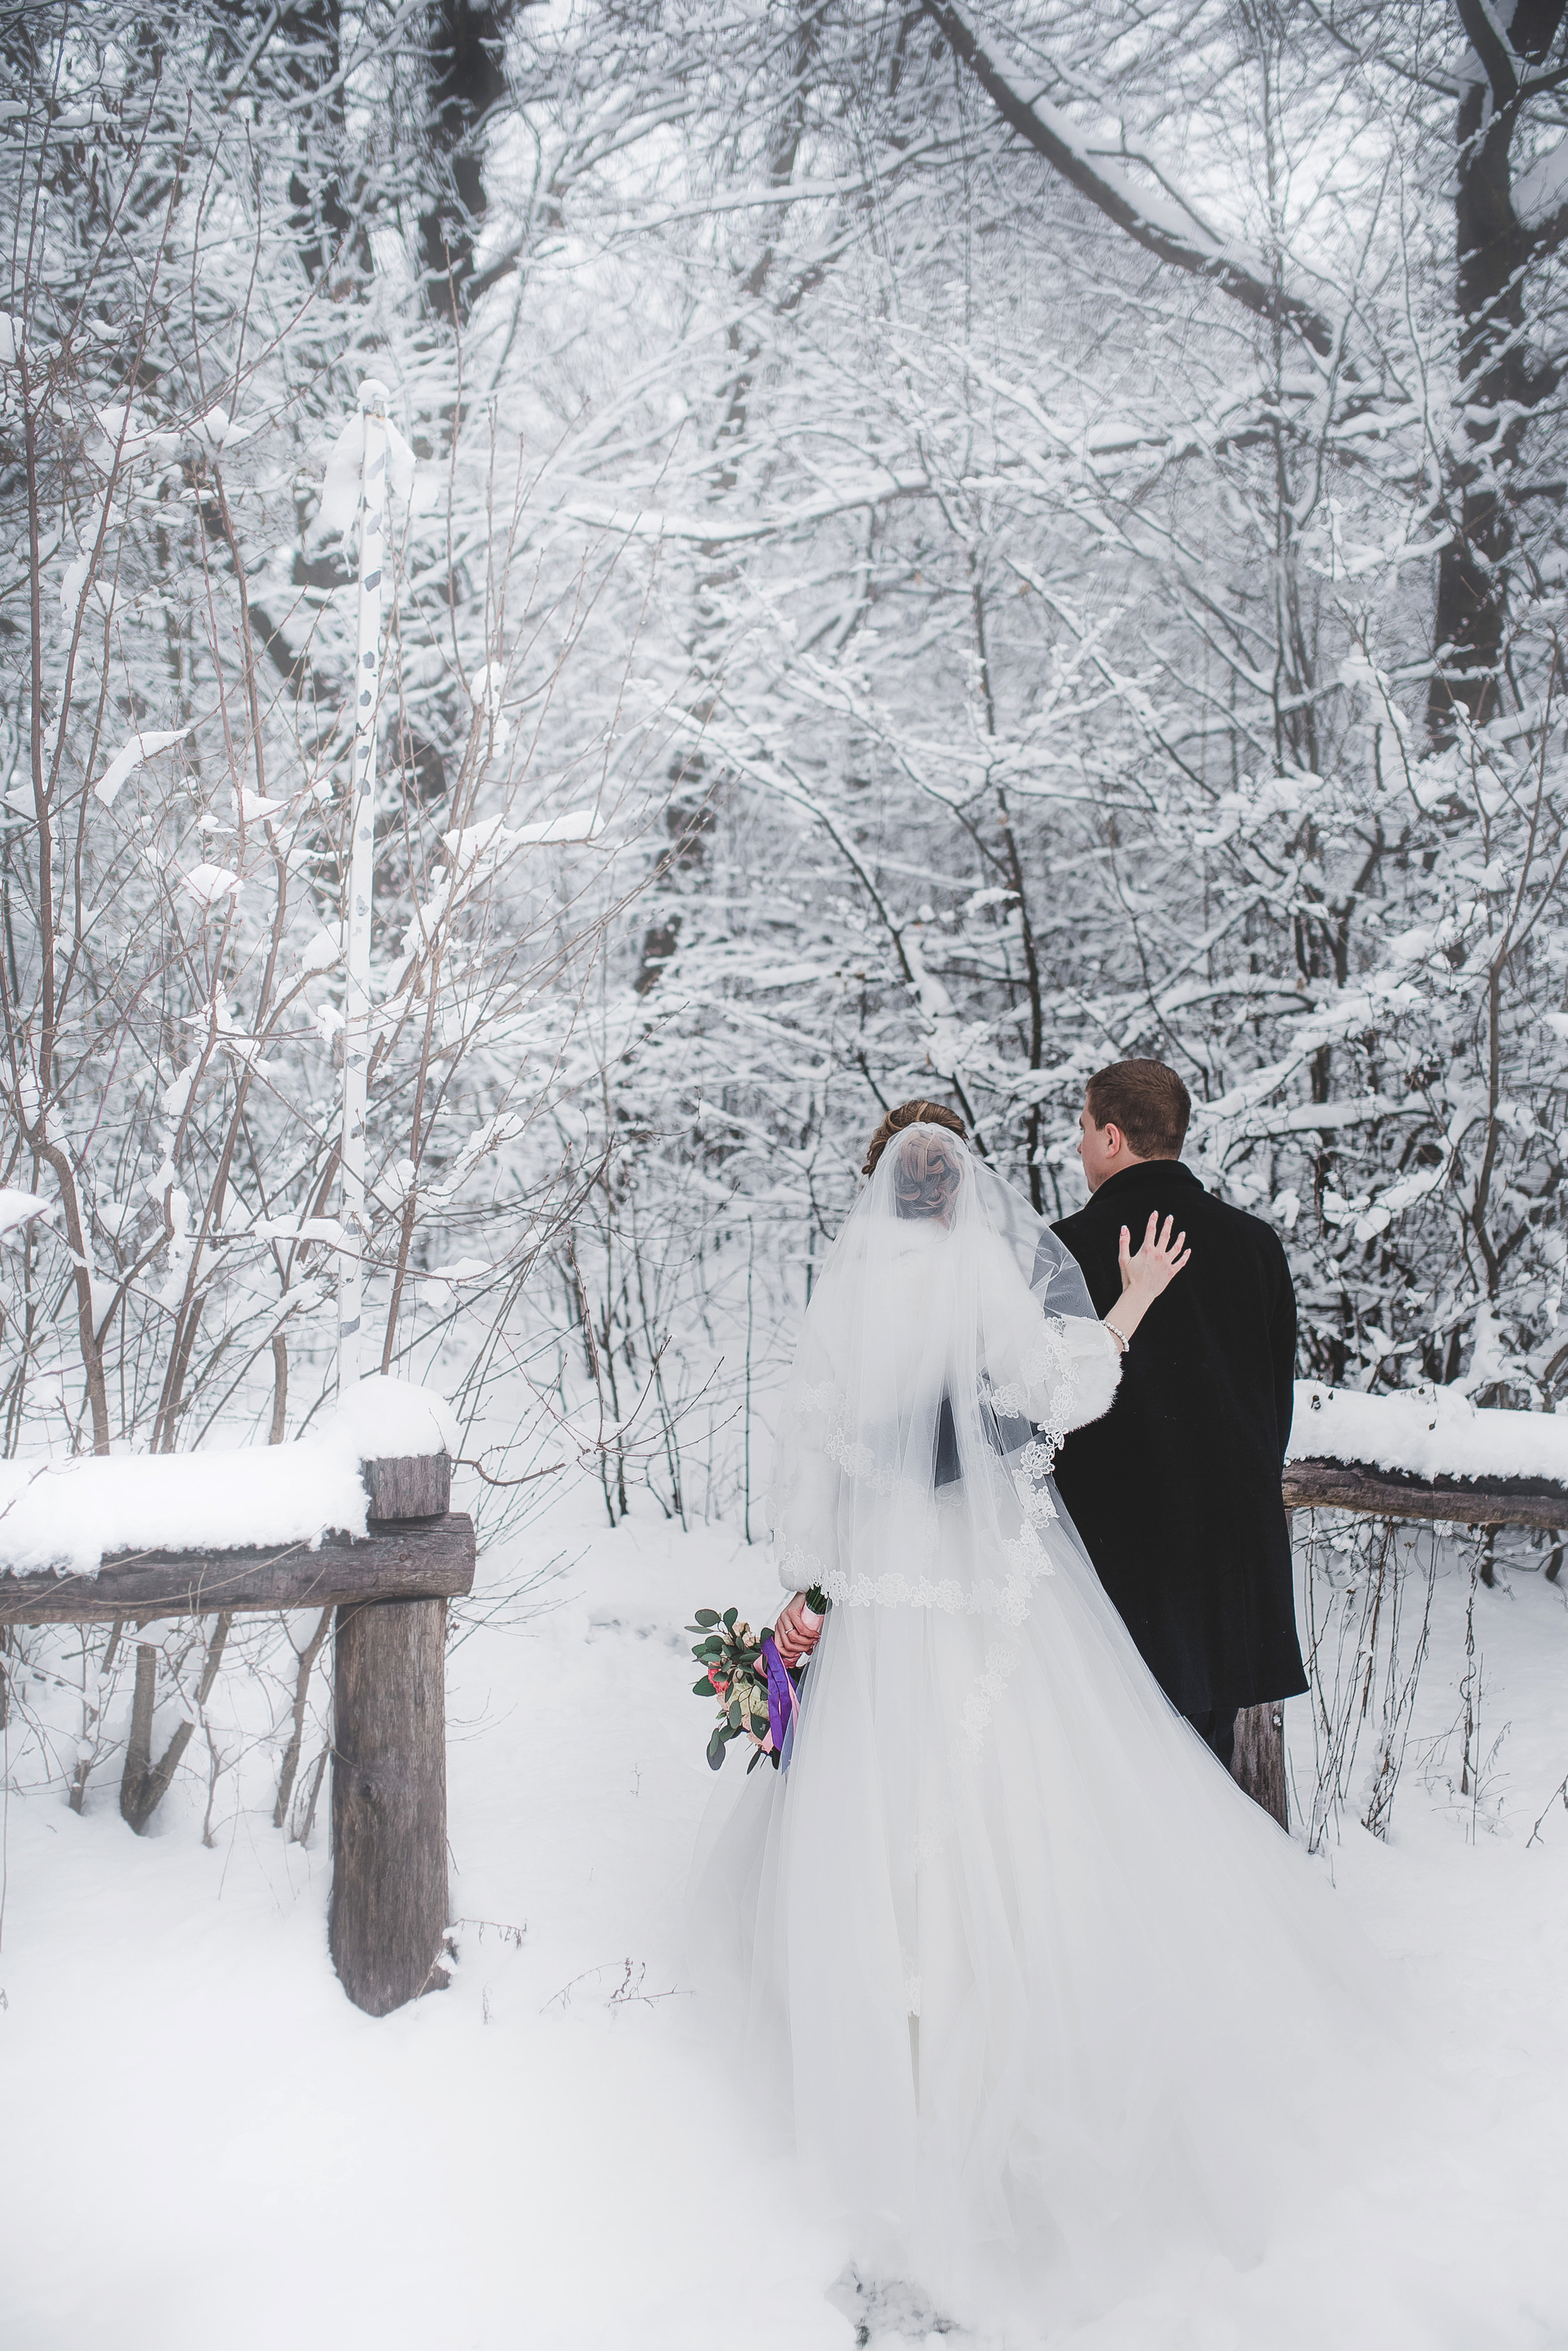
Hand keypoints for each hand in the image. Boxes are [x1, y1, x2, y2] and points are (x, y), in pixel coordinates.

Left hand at [773, 1591, 823, 1666]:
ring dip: (806, 1642)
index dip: (789, 1655)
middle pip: (788, 1644)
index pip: (779, 1647)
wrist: (806, 1594)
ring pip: (793, 1637)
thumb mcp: (800, 1626)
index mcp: (779, 1628)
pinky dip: (809, 1634)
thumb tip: (808, 1651)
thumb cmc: (804, 1610)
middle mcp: (779, 1623)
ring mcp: (784, 1617)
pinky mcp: (790, 1612)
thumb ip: (802, 1639)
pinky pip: (800, 1628)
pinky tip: (815, 1634)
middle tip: (811, 1646)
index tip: (799, 1655)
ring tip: (814, 1639)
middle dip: (801, 1648)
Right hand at [1105, 1212, 1189, 1346]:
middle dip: (1168, 1225)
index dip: (1153, 1220)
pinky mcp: (1171, 1272)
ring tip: (1182, 1233)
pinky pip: (1181, 1262)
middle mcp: (1158, 1254)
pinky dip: (1185, 1256)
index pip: (1150, 1230)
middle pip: (1165, 1235)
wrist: (1138, 1295)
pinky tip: (1188, 1250)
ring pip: (1176, 1248)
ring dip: (1180, 1239)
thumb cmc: (1129, 1278)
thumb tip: (1124, 1228)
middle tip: (1170, 1217)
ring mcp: (1166, 1263)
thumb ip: (1124, 1242)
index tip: (1156, 1213)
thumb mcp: (1123, 1259)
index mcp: (1146, 1250)